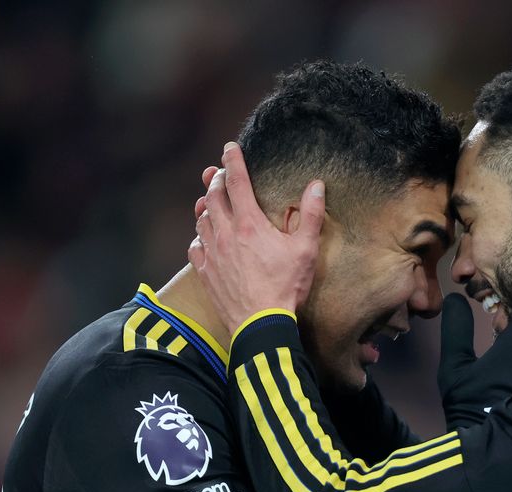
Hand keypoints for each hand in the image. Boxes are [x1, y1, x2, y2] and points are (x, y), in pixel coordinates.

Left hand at [187, 142, 324, 335]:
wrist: (260, 324)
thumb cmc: (286, 287)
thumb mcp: (306, 250)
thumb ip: (311, 215)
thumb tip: (316, 186)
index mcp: (250, 223)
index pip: (237, 181)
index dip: (233, 160)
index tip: (229, 147)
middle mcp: (226, 233)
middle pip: (214, 197)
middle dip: (215, 180)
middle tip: (217, 173)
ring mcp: (212, 253)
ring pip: (202, 220)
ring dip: (205, 207)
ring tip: (209, 202)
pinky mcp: (205, 273)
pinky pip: (195, 248)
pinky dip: (199, 237)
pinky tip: (204, 239)